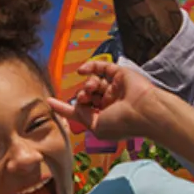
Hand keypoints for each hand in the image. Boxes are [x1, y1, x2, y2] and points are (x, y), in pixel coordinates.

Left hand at [48, 61, 181, 146]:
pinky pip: (101, 67)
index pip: (81, 111)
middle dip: (81, 96)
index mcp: (104, 118)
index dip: (65, 107)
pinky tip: (83, 71)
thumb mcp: (96, 126)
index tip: (49, 102)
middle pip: (86, 95)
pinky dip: (90, 66)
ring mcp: (115, 88)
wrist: (143, 112)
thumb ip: (82, 116)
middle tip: (84, 98)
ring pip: (93, 82)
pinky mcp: (119, 74)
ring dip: (87, 85)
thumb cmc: (122, 123)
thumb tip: (74, 105)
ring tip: (91, 90)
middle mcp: (109, 103)